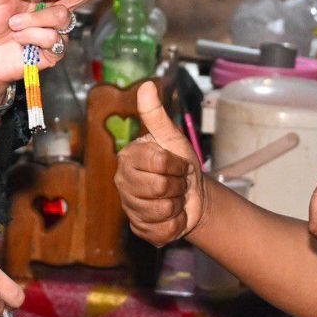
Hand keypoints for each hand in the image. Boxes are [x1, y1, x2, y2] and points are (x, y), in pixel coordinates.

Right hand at [116, 80, 206, 245]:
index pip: (158, 163)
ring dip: (177, 205)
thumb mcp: (173, 138)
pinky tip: (172, 215)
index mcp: (129, 157)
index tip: (179, 165)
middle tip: (177, 182)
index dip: (176, 166)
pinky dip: (175, 224)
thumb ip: (156, 116)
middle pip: (159, 188)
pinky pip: (162, 230)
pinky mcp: (139, 228)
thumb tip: (146, 86)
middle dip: (177, 186)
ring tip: (174, 198)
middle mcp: (123, 181)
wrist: (193, 196)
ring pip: (162, 211)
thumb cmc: (181, 164)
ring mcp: (129, 206)